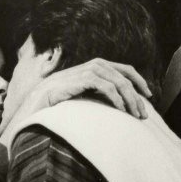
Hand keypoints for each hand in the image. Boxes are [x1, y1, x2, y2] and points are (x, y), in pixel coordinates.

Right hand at [0, 58, 150, 143]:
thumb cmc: (55, 106)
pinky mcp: (80, 79)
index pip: (122, 69)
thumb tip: (118, 107)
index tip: (147, 97)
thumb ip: (96, 96)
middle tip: (143, 114)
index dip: (138, 81)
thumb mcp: (80, 99)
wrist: (33, 105)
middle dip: (137, 94)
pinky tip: (121, 111)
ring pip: (118, 80)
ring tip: (135, 116)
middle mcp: (91, 65)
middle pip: (124, 74)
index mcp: (92, 68)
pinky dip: (117, 99)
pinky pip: (106, 86)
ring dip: (130, 99)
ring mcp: (84, 70)